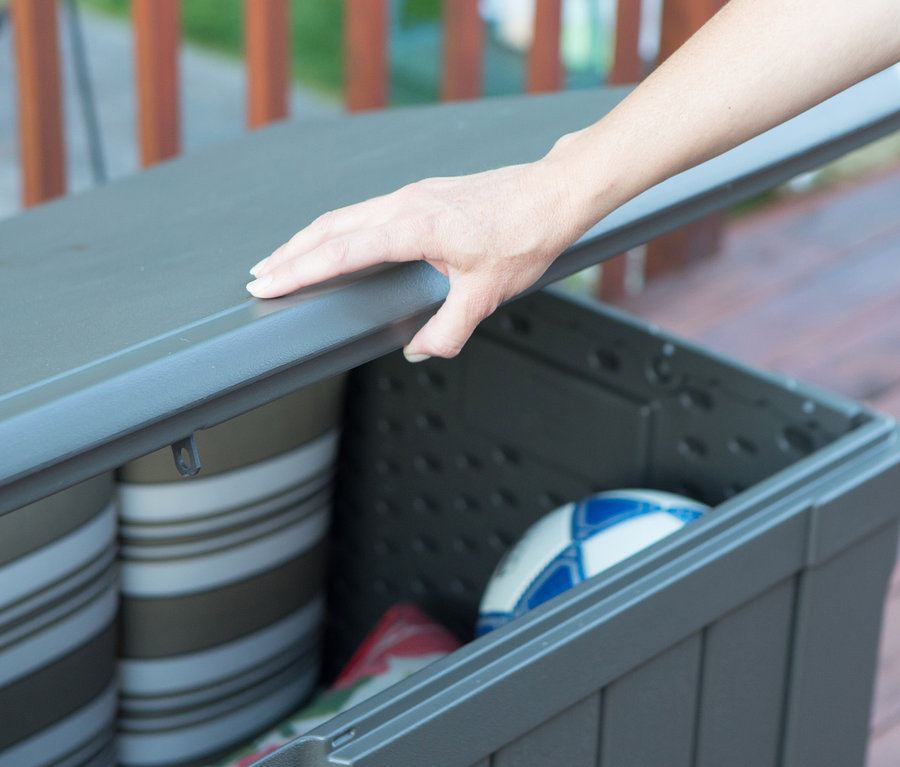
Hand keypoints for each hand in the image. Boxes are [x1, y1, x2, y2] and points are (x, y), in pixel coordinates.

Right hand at [246, 159, 586, 360]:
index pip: (340, 253)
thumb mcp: (487, 294)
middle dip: (290, 254)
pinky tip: (336, 242)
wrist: (552, 193)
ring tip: (285, 260)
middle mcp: (404, 204)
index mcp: (414, 227)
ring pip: (344, 216)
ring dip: (310, 239)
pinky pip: (364, 211)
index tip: (268, 284)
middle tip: (259, 275)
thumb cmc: (525, 235)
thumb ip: (448, 329)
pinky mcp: (421, 194)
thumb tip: (420, 352)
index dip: (299, 271)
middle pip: (329, 229)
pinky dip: (337, 229)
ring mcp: (411, 195)